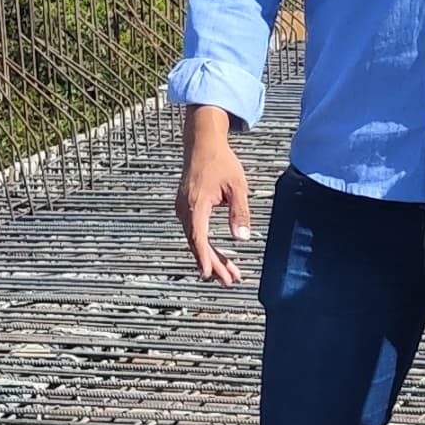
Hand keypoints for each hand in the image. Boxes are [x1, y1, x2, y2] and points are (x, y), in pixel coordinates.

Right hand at [177, 110, 253, 283]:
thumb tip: (242, 238)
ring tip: (229, 273)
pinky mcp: (185, 207)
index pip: (198, 238)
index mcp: (196, 204)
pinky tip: (216, 255)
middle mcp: (184, 209)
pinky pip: (194, 232)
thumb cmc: (221, 162)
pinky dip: (205, 245)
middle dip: (213, 264)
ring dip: (211, 257)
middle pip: (196, 244)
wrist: (202, 143)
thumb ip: (239, 213)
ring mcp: (182, 208)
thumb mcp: (237, 186)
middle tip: (230, 281)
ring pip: (195, 240)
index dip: (204, 258)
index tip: (208, 275)